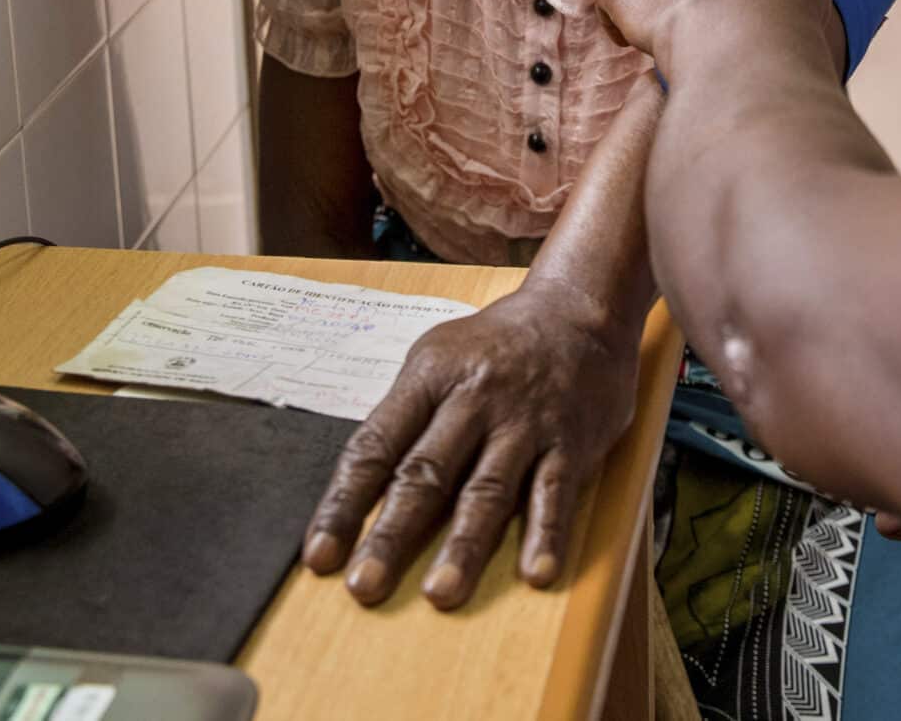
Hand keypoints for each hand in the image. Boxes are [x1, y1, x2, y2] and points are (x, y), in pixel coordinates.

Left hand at [303, 282, 641, 609]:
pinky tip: (535, 573)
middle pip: (426, 474)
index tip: (320, 555)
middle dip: (392, 534)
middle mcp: (475, 399)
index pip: (376, 446)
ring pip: (488, 490)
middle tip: (365, 586)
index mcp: (430, 378)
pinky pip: (556, 491)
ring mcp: (524, 422)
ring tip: (440, 592)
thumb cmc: (496, 344)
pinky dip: (546, 534)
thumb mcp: (438, 356)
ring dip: (463, 545)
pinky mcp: (571, 441)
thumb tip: (362, 487)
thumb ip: (406, 416)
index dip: (344, 503)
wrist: (579, 308)